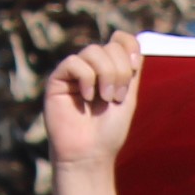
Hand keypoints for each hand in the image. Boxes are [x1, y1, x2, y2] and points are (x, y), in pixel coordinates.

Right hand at [44, 31, 144, 175]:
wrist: (89, 154)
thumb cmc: (109, 131)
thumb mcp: (128, 97)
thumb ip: (131, 70)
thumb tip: (136, 43)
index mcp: (109, 69)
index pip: (120, 40)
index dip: (129, 46)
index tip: (134, 67)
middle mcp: (91, 67)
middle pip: (109, 46)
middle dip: (119, 71)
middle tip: (116, 98)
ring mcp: (74, 72)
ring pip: (93, 51)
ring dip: (105, 75)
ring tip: (104, 99)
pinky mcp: (57, 79)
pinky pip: (74, 62)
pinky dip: (86, 79)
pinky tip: (86, 98)